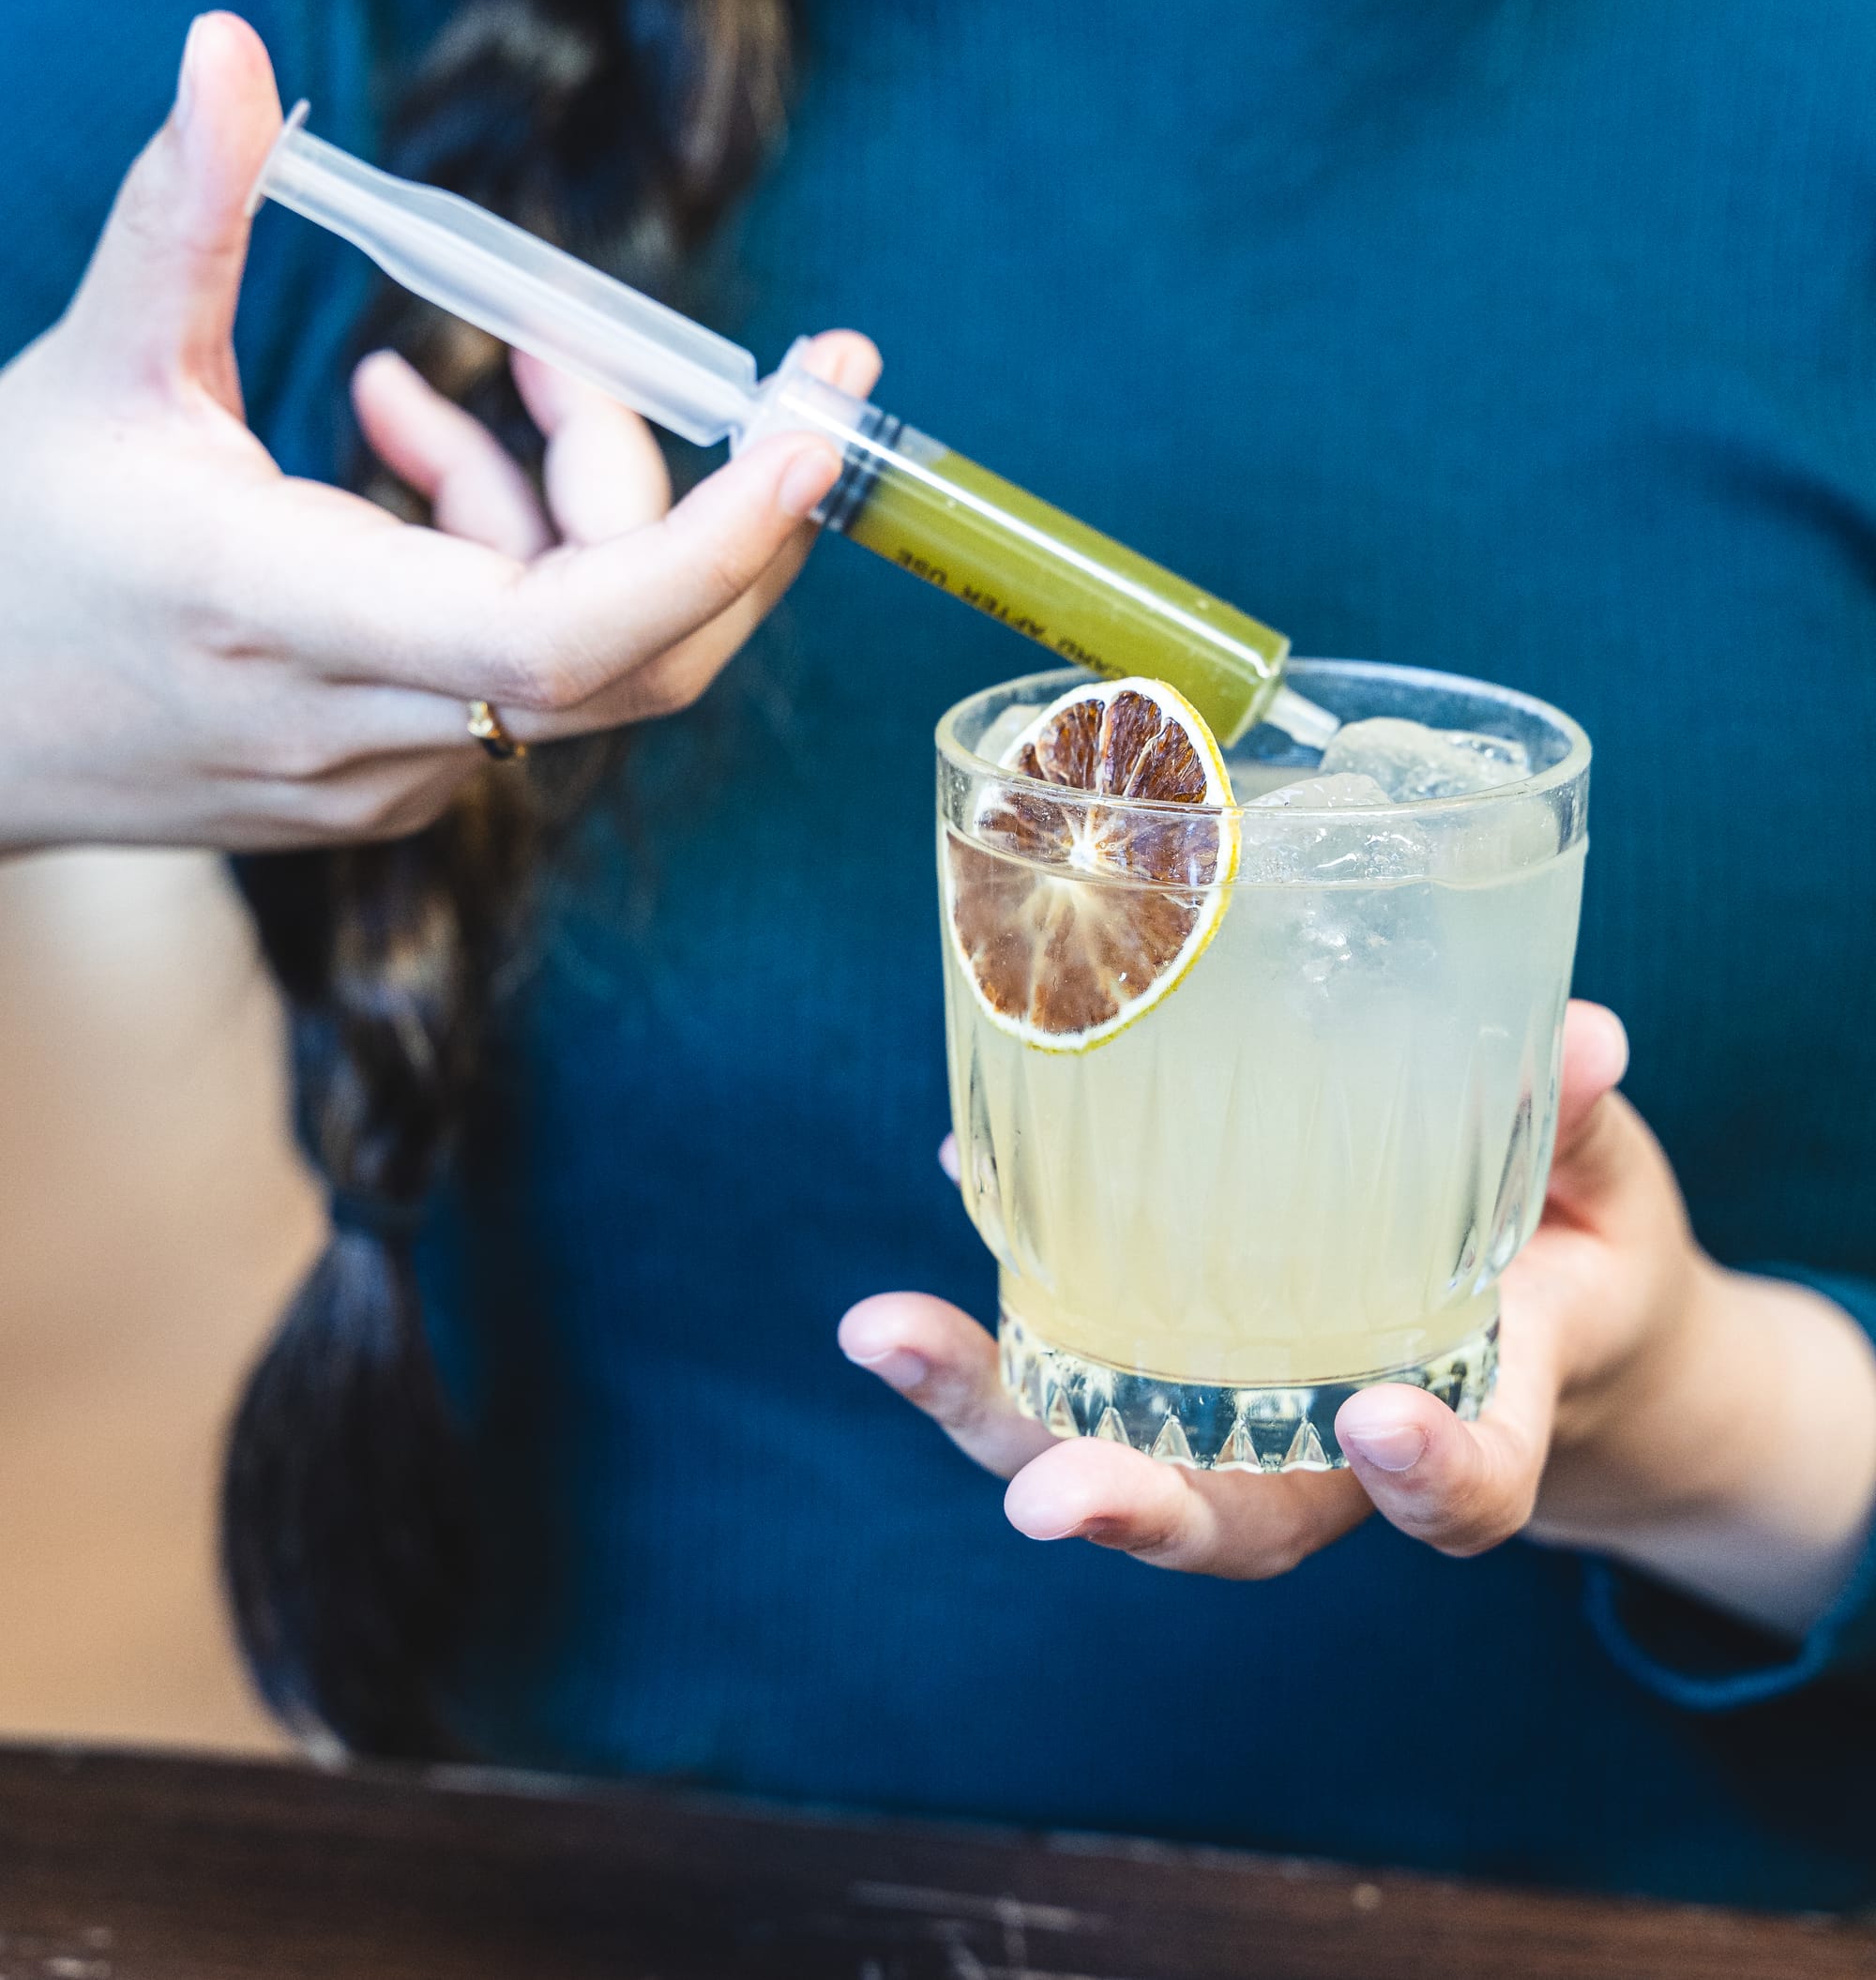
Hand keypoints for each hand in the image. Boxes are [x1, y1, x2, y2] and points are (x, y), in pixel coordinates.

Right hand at [0, 12, 867, 853]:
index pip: (565, 629)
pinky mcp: (394, 781)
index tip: (807, 436)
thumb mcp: (93, 373)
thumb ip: (184, 215)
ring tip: (416, 391)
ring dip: (565, 502)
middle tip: (742, 379)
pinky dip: (511, 556)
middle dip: (712, 506)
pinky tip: (400, 467)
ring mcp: (389, 776)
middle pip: (640, 651)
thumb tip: (229, 45)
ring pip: (584, 652)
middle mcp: (365, 727)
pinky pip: (522, 673)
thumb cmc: (1, 552)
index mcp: (289, 619)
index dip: (712, 542)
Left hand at [843, 1003, 1875, 1637]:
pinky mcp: (1174, 1357)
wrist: (1554, 1324)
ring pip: (1120, 1453)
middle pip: (1238, 1520)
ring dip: (997, 1416)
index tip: (1379, 1421)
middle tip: (1043, 1498)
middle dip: (1136, 1509)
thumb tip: (1587, 1037)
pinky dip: (987, 1333)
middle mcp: (1342, 1445)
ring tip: (885, 1336)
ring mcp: (1247, 1412)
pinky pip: (1072, 1365)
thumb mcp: (1606, 1194)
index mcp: (1485, 1409)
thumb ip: (1575, 1128)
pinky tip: (919, 1238)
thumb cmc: (1583, 1254)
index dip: (1430, 1477)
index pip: (1471, 1488)